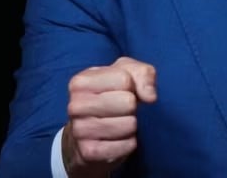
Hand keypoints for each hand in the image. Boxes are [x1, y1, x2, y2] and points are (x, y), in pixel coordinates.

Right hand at [61, 57, 156, 177]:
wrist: (88, 135)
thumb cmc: (111, 96)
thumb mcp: (126, 74)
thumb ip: (143, 74)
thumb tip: (150, 96)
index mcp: (80, 82)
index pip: (125, 79)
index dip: (132, 86)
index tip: (122, 91)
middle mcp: (76, 106)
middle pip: (128, 102)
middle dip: (132, 106)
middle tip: (121, 110)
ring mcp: (80, 131)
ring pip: (129, 125)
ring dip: (131, 125)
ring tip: (118, 123)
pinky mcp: (90, 152)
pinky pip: (128, 145)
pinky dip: (129, 142)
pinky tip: (117, 139)